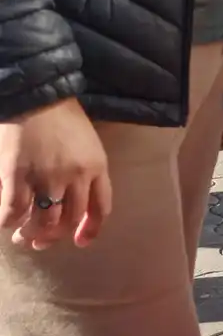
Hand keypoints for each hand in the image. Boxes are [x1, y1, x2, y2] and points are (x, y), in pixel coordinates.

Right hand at [0, 98, 111, 248]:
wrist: (35, 94)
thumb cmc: (60, 114)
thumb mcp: (87, 142)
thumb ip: (85, 169)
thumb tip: (71, 197)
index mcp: (97, 167)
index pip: (100, 208)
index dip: (90, 229)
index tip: (79, 242)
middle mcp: (76, 177)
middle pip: (69, 219)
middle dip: (54, 236)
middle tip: (39, 242)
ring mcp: (48, 177)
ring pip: (43, 221)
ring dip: (31, 234)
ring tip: (20, 237)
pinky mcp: (18, 175)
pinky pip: (13, 211)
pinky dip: (8, 221)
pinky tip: (5, 221)